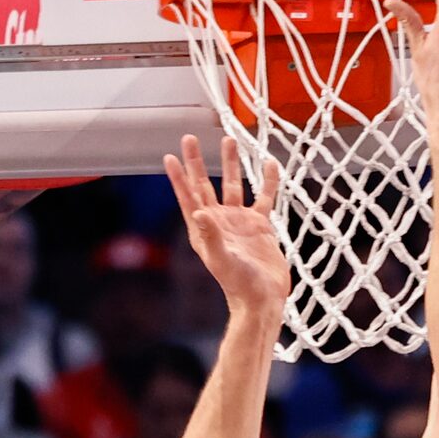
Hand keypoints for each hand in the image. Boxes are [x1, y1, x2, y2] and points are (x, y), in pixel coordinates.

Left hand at [164, 134, 287, 314]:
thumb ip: (211, 236)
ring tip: (229, 141)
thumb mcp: (222, 259)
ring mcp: (239, 222)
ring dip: (230, 164)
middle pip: (204, 185)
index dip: (179, 177)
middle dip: (197, 162)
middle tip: (189, 138)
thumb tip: (199, 212)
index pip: (189, 197)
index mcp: (204, 229)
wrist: (263, 299)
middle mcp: (219, 222)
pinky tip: (269, 164)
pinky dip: (266, 181)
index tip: (170, 156)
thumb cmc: (239, 285)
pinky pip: (263, 197)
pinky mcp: (259, 225)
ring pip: (232, 186)